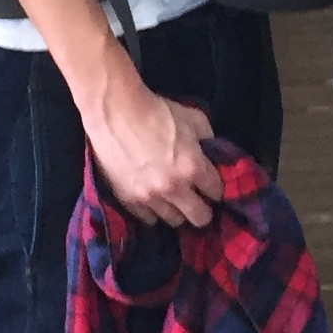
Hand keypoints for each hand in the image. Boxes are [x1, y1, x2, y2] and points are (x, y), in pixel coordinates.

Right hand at [83, 63, 222, 227]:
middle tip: (198, 200)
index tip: (211, 185)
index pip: (216, 192)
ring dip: (178, 210)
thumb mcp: (193, 118)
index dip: (216, 188)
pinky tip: (153, 199)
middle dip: (204, 209)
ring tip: (173, 200)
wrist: (115, 112)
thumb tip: (210, 151)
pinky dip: (153, 211)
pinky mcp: (127, 200)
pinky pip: (147, 218)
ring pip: (174, 220)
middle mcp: (173, 188)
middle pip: (199, 217)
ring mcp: (149, 197)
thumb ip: (207, 138)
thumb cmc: (156, 112)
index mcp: (192, 167)